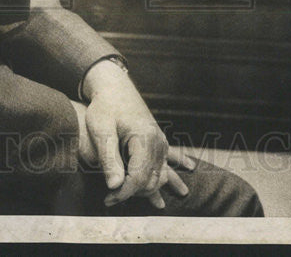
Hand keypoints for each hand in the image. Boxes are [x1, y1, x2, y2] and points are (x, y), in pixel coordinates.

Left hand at [79, 60, 192, 208]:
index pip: (138, 178)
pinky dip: (175, 168)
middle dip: (133, 193)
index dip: (123, 193)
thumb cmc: (104, 107)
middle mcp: (157, 141)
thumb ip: (108, 158)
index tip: (107, 200)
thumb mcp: (101, 130)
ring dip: (155, 188)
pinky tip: (189, 168)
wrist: (113, 86)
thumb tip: (114, 186)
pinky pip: (170, 157)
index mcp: (144, 138)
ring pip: (161, 173)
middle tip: (113, 198)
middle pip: (150, 180)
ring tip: (158, 204)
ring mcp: (160, 140)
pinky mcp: (158, 139)